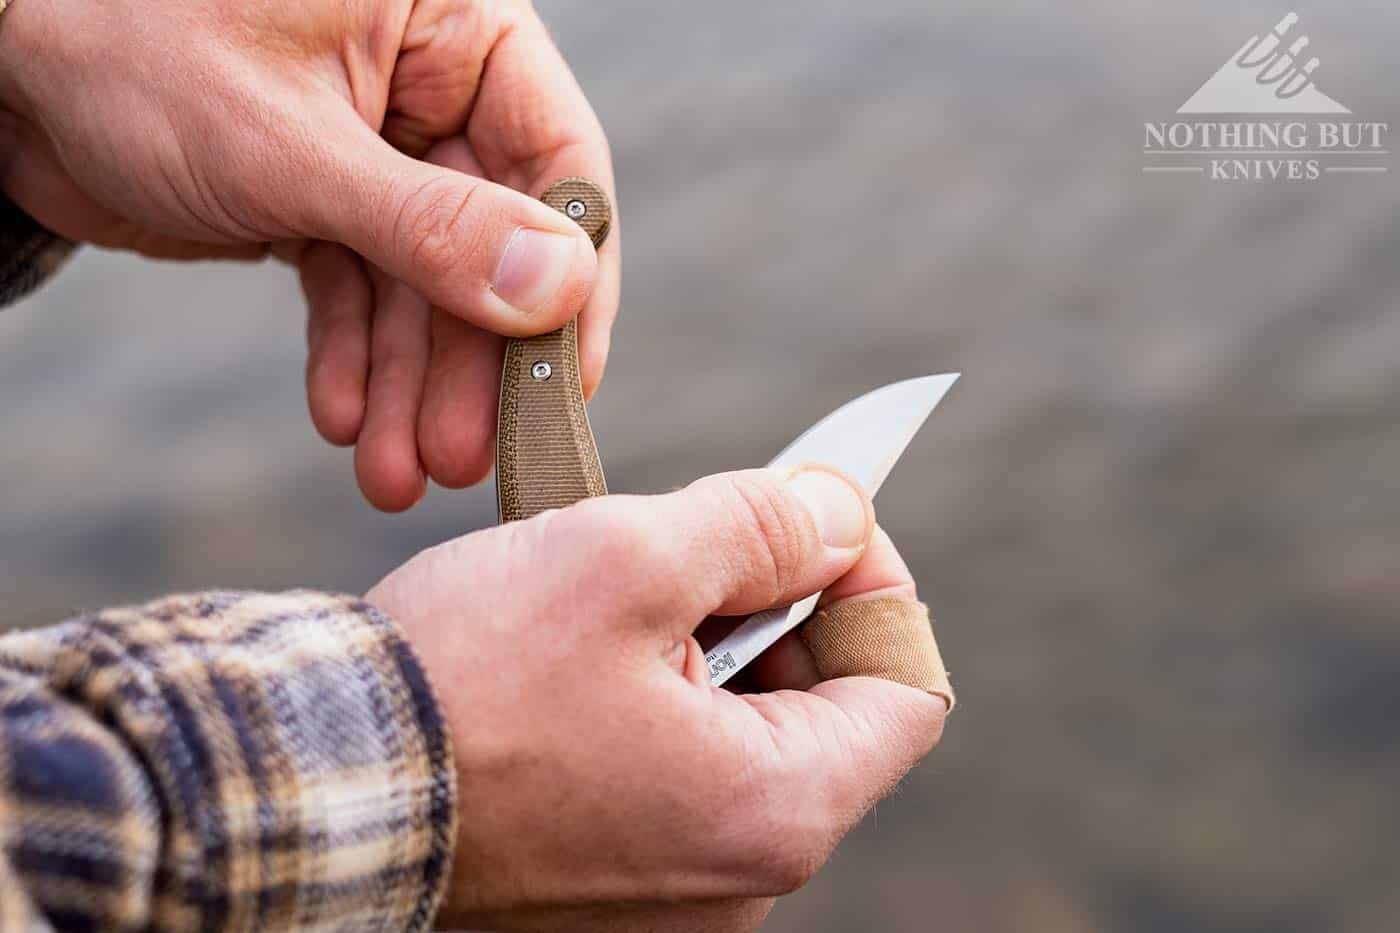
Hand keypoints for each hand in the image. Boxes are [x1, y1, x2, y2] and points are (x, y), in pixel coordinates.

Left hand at [0, 0, 618, 509]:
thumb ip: (429, 226)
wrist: (0, 74)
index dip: (569, 283)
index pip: (558, 161)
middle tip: (461, 461)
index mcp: (454, 30)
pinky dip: (351, 360)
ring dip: (410, 387)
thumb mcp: (288, 146)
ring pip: (425, 288)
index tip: (562, 386)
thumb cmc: (127, 47)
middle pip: (495, 245)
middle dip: (469, 363)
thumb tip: (558, 290)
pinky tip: (342, 420)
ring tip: (392, 474)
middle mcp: (432, 91)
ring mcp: (381, 153)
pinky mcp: (325, 206)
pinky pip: (361, 296)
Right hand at [367, 468, 947, 930]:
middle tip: (696, 544)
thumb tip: (839, 515)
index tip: (817, 518)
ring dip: (704, 646)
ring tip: (613, 604)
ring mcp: (671, 894)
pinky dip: (652, 700)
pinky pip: (673, 774)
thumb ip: (761, 528)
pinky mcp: (608, 886)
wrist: (305, 785)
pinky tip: (576, 663)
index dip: (876, 582)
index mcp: (773, 810)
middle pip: (824, 709)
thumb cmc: (463, 680)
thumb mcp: (627, 560)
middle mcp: (740, 880)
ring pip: (740, 735)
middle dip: (777, 606)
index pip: (905, 685)